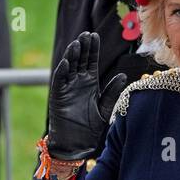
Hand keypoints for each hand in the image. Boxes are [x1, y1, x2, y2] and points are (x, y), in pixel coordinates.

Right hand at [46, 31, 125, 160]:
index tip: (95, 36)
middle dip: (83, 47)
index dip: (93, 49)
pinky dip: (62, 70)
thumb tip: (122, 75)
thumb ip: (112, 92)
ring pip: (69, 66)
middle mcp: (78, 82)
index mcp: (90, 83)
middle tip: (86, 35)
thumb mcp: (105, 109)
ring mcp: (67, 87)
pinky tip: (67, 61)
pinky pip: (59, 80)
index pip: (91, 61)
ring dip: (72, 55)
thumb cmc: (90, 128)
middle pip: (80, 60)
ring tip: (77, 44)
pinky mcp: (57, 96)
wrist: (76, 144)